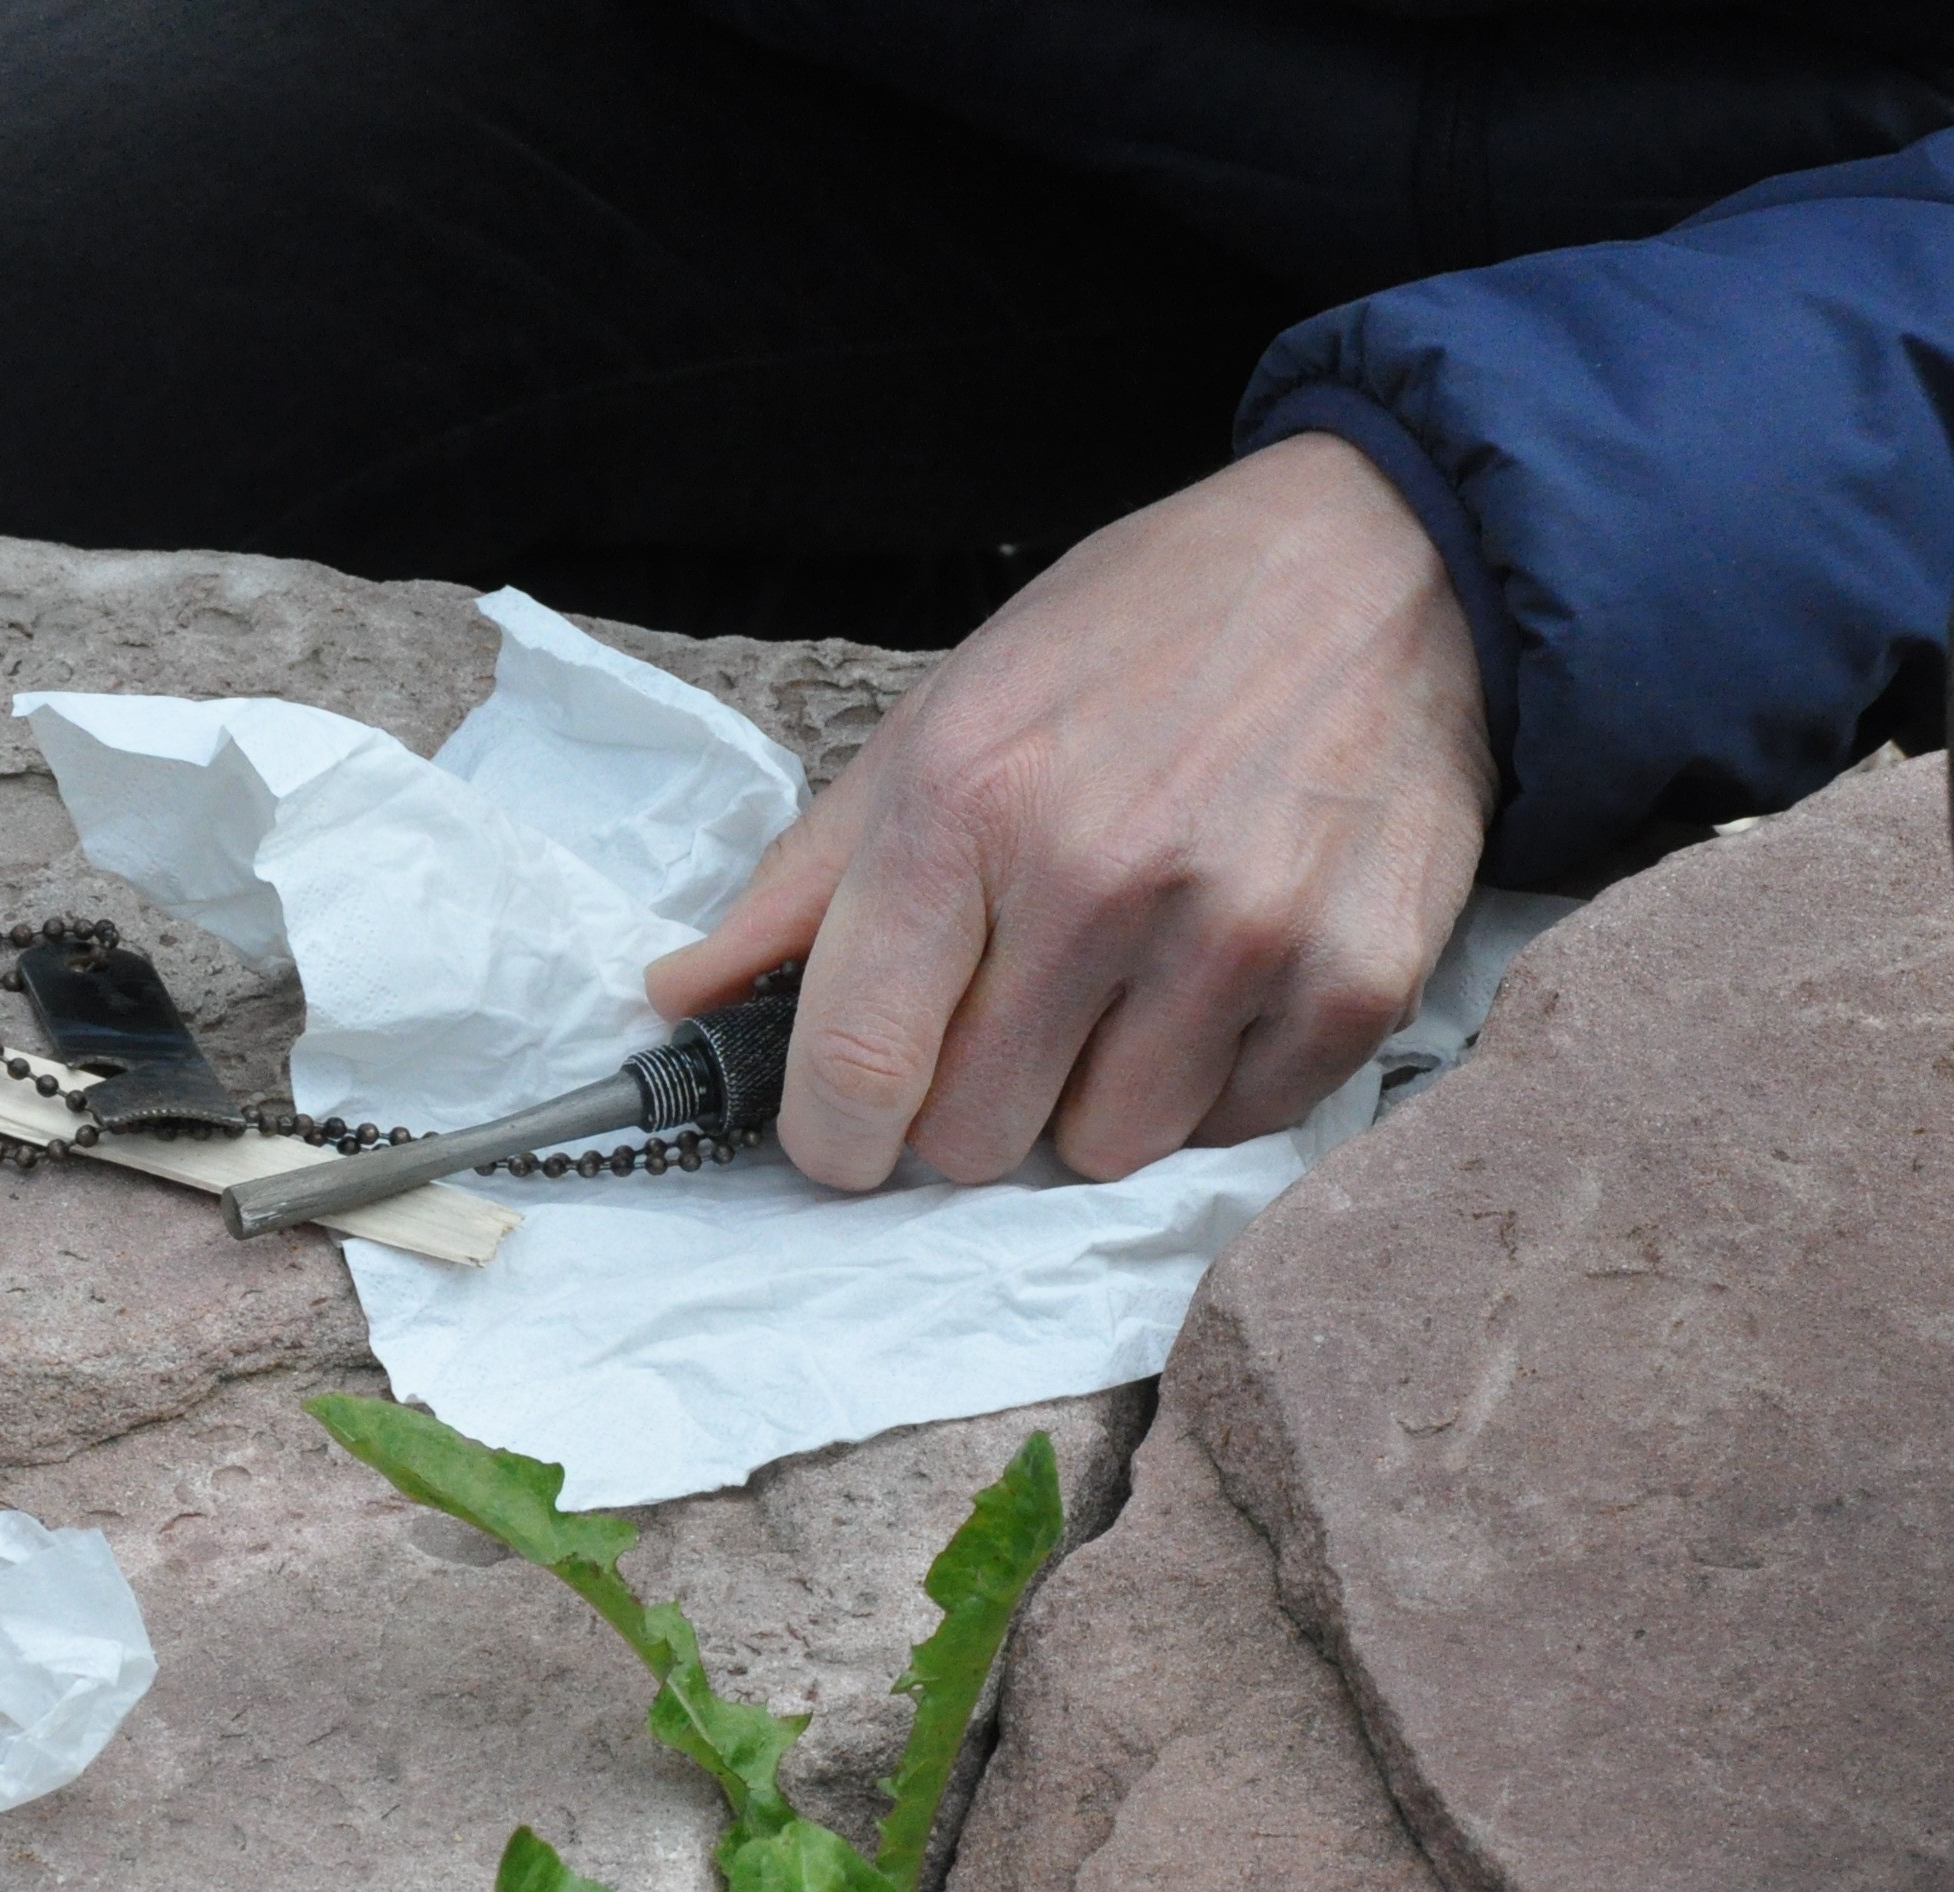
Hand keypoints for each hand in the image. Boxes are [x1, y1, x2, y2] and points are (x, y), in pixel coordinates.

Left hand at [648, 433, 1494, 1188]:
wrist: (1389, 562)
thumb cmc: (1138, 640)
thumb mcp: (943, 718)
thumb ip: (806, 881)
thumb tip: (678, 999)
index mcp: (968, 803)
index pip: (855, 1066)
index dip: (829, 1137)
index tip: (842, 1131)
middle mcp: (1101, 877)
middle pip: (973, 1139)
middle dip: (968, 1105)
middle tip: (1009, 1014)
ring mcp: (1240, 935)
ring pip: (1102, 1152)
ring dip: (1092, 1099)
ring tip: (1122, 983)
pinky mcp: (1356, 980)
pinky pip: (1230, 1131)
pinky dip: (1208, 1086)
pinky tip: (1217, 979)